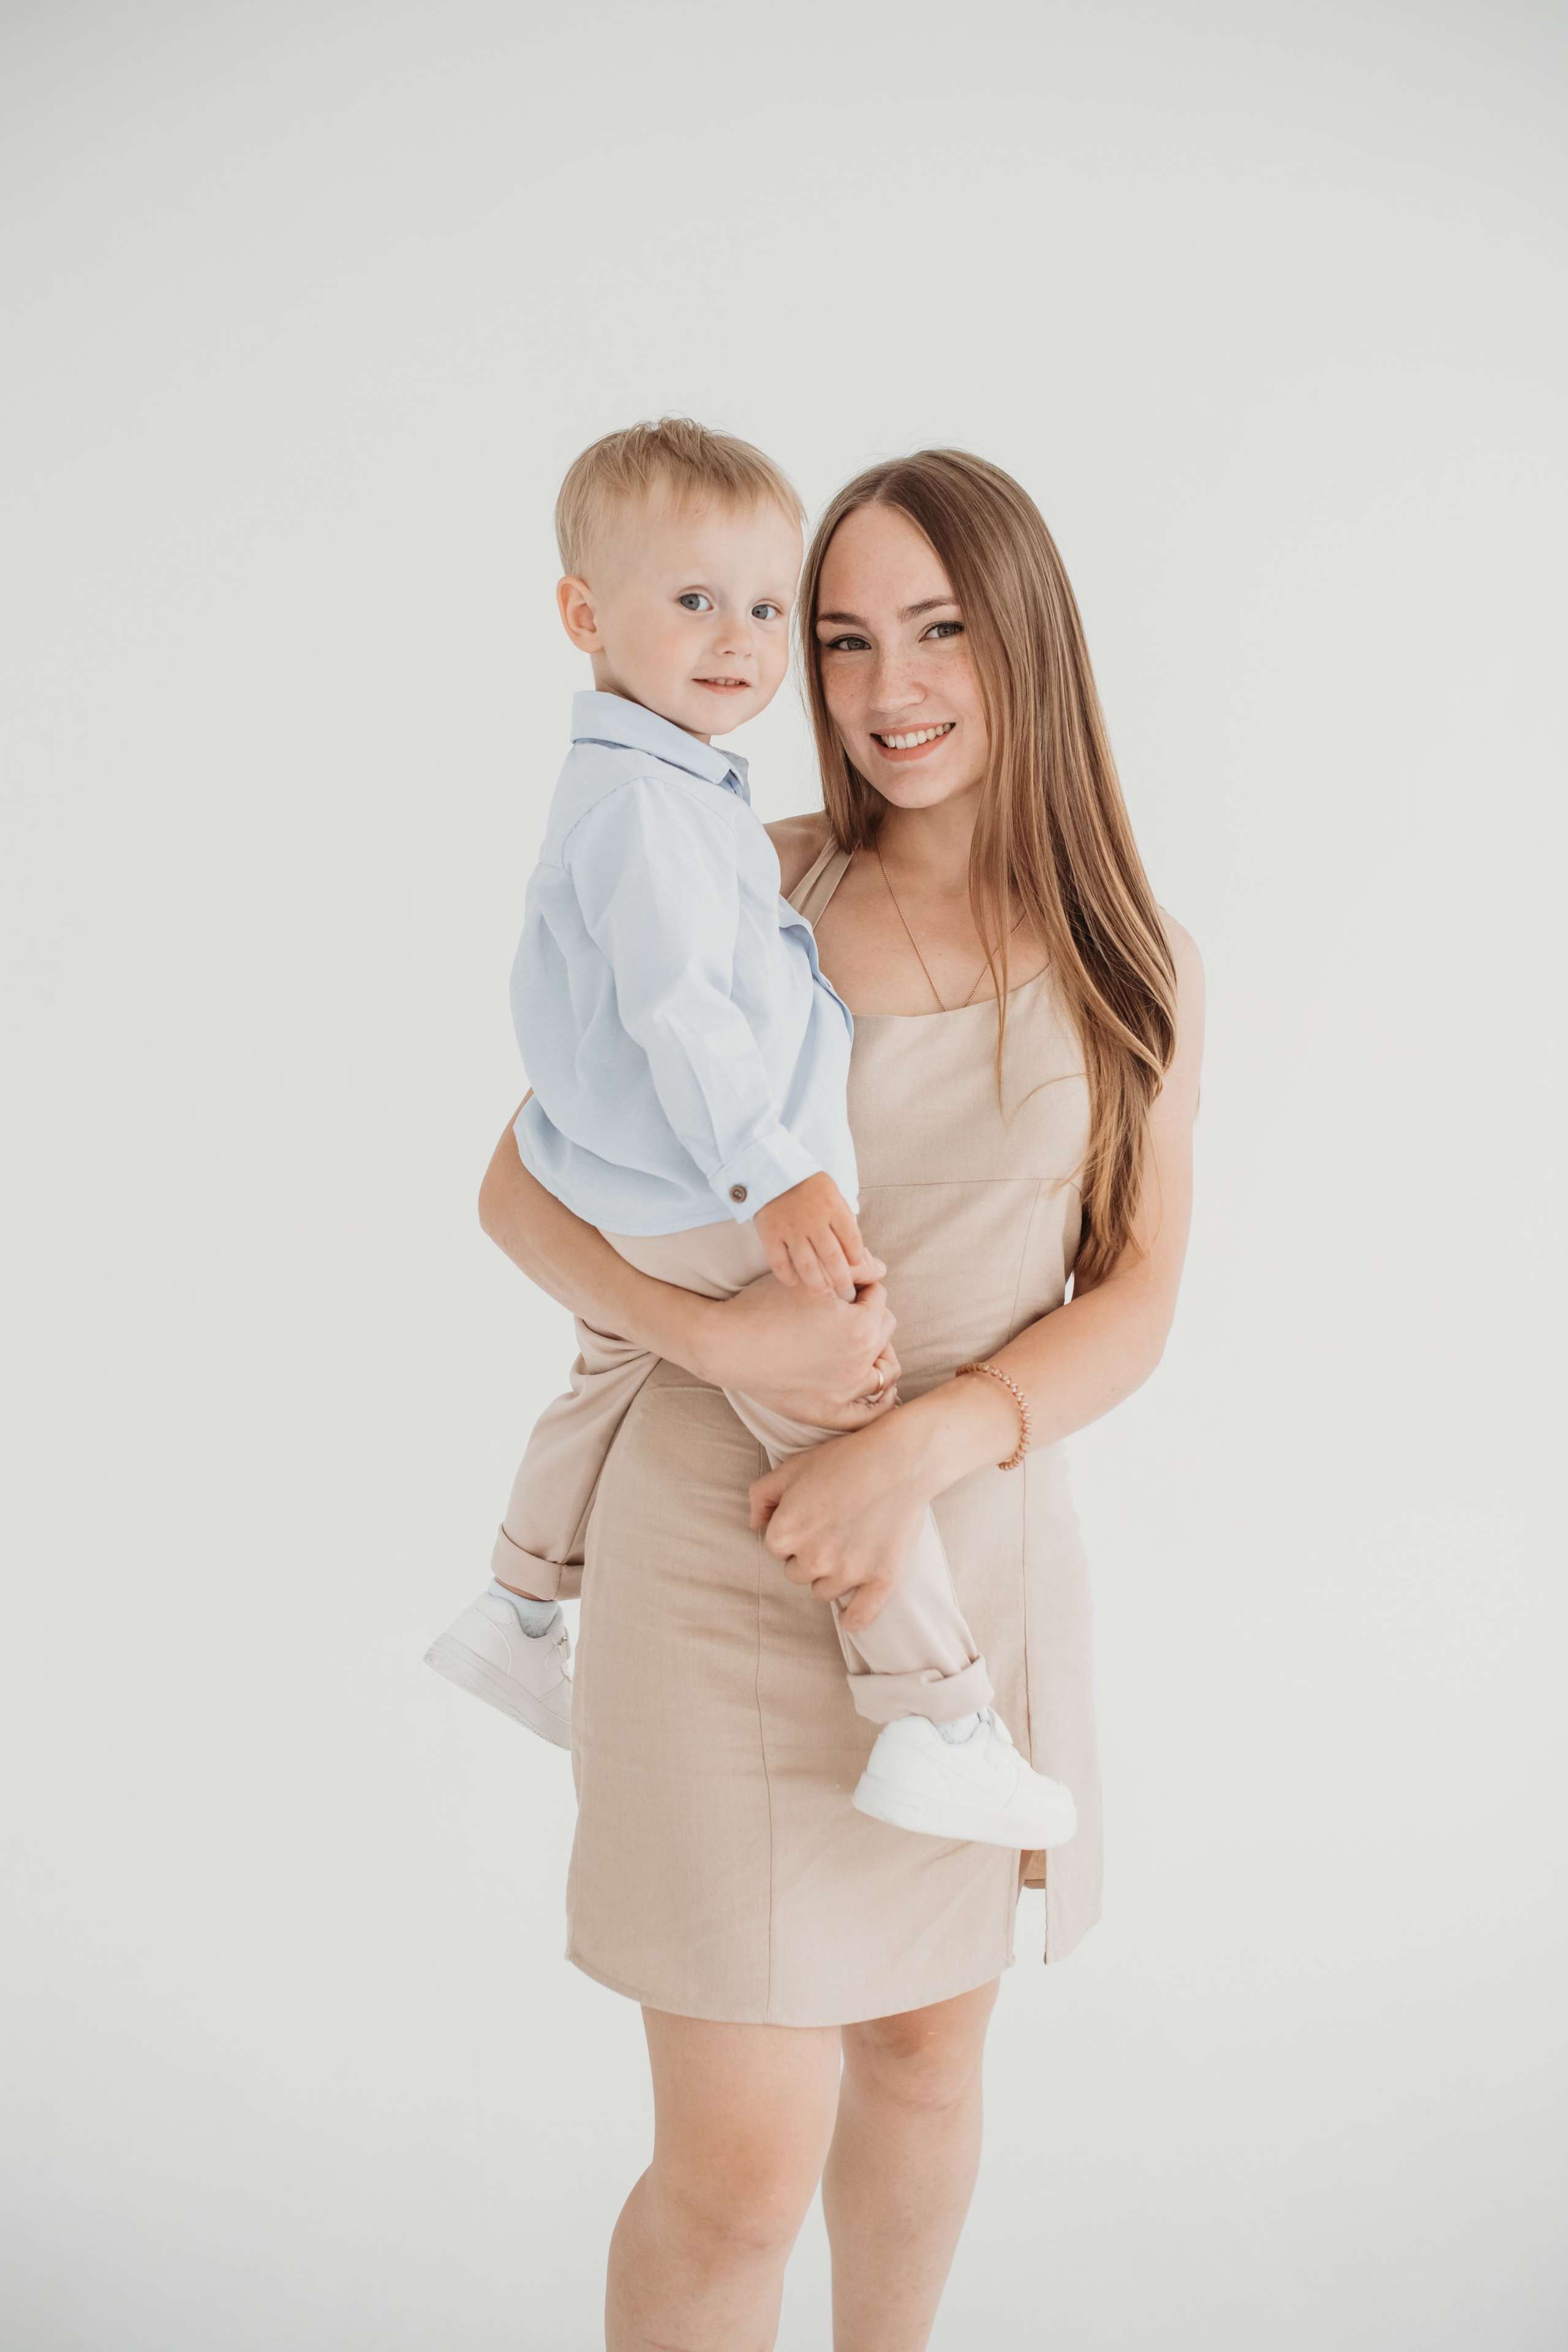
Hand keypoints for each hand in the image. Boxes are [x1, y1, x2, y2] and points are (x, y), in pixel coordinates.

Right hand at [694, 1267, 899, 1429]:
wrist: (726, 1344)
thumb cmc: (764, 1306)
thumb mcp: (810, 1280)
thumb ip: (854, 1269)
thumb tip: (882, 1269)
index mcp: (860, 1327)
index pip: (879, 1298)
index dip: (863, 1287)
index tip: (845, 1287)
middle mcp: (859, 1362)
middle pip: (885, 1330)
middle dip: (872, 1315)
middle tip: (850, 1310)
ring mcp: (844, 1391)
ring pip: (885, 1370)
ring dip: (880, 1353)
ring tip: (866, 1344)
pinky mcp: (827, 1412)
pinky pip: (868, 1414)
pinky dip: (880, 1402)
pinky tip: (882, 1391)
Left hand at [748, 1412, 929, 1633]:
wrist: (901, 1458)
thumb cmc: (846, 1458)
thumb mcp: (793, 1466)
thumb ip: (761, 1496)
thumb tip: (753, 1525)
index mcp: (786, 1532)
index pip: (776, 1550)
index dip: (793, 1534)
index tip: (812, 1520)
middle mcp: (813, 1557)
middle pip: (798, 1574)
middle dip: (810, 1556)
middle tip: (833, 1530)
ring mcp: (848, 1571)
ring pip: (825, 1592)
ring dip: (832, 1577)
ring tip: (850, 1547)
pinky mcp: (881, 1579)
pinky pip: (859, 1617)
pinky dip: (853, 1618)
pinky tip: (849, 1615)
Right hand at [753, 1173, 866, 1296]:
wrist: (772, 1170)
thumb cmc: (808, 1185)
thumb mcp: (833, 1194)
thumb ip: (844, 1219)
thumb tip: (859, 1251)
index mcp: (833, 1207)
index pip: (851, 1239)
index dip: (856, 1258)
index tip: (857, 1268)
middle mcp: (813, 1219)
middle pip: (832, 1257)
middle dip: (841, 1278)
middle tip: (844, 1290)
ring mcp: (791, 1228)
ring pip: (807, 1265)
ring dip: (817, 1283)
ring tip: (823, 1293)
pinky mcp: (770, 1233)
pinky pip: (779, 1261)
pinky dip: (787, 1275)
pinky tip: (794, 1283)